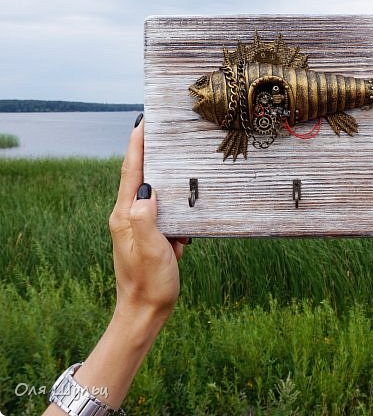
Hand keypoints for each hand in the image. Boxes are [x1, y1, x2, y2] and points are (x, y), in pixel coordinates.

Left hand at [108, 117, 187, 321]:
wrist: (145, 312)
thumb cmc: (148, 283)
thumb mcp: (149, 251)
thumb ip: (145, 219)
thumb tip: (147, 189)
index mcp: (126, 215)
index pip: (131, 172)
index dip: (136, 145)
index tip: (142, 121)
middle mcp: (128, 216)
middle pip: (139, 175)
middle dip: (148, 151)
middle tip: (161, 129)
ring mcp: (138, 225)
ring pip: (152, 191)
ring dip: (163, 173)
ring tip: (175, 154)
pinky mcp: (149, 234)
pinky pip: (162, 210)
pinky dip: (173, 200)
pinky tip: (185, 198)